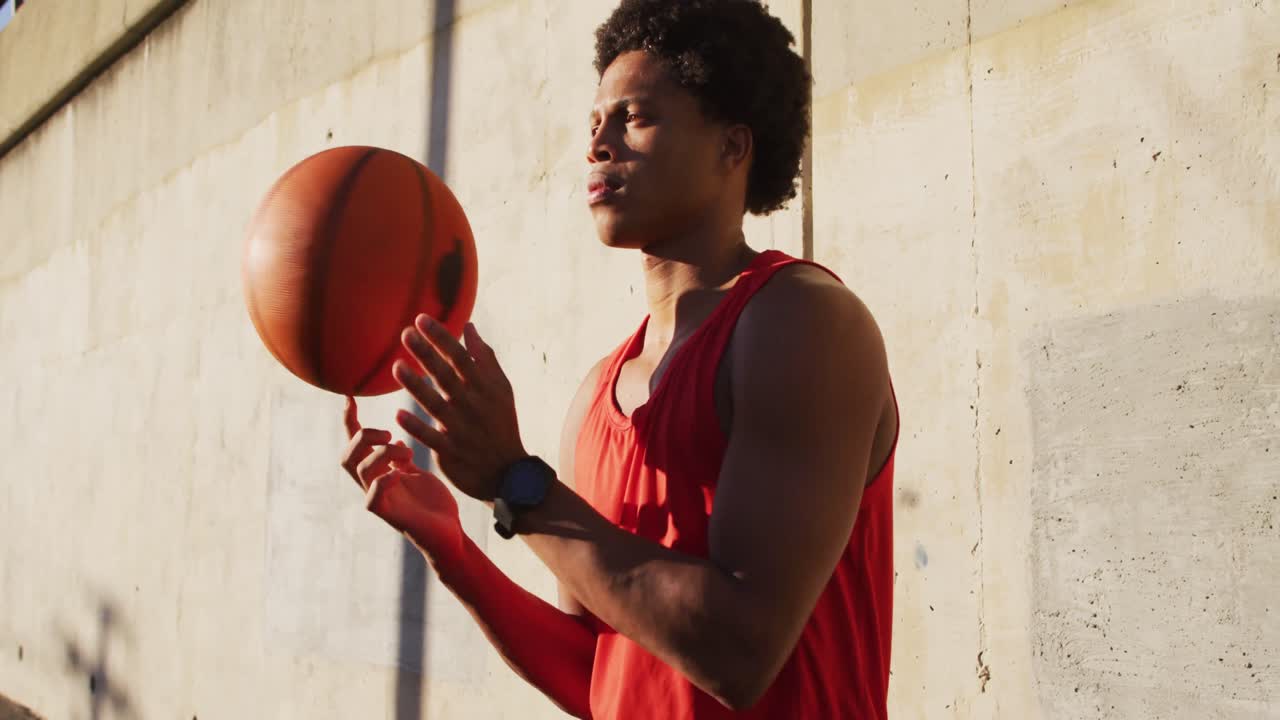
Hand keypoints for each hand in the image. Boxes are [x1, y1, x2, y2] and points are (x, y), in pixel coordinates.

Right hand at [340, 396, 463, 559]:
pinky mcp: (391, 515)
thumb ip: (402, 460)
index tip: (350, 398)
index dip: (349, 422)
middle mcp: (375, 485)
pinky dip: (384, 481)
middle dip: (363, 437)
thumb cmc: (434, 505)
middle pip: (347, 456)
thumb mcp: (418, 473)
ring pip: (359, 470)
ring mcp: (381, 500)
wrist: (449, 534)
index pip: (356, 445)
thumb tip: (396, 440)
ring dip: (382, 453)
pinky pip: (372, 497)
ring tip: (408, 453)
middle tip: (389, 434)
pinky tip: (401, 474)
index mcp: (380, 473)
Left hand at [393, 315, 527, 501]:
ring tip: (396, 367)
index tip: (421, 319)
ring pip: (435, 404)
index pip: (461, 357)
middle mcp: (473, 406)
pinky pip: (431, 438)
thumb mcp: (501, 389)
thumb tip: (469, 327)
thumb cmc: (501, 423)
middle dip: (426, 354)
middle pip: (446, 376)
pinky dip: (416, 428)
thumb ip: (484, 358)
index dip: (441, 338)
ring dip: (415, 386)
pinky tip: (399, 415)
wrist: (507, 472)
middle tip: (405, 334)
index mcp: (485, 388)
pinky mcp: (451, 452)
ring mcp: (461, 430)